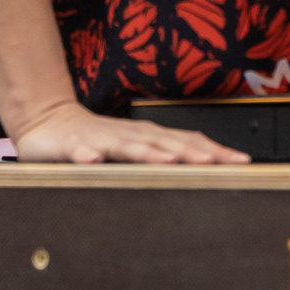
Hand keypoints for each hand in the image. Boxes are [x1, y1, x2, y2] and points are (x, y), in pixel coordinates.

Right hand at [10, 100, 248, 164]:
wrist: (49, 123)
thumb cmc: (97, 142)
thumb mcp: (136, 149)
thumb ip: (165, 156)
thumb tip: (208, 166)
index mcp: (148, 138)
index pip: (187, 142)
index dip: (213, 151)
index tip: (240, 163)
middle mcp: (129, 135)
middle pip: (164, 143)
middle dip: (190, 152)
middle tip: (214, 162)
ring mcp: (100, 140)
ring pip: (126, 146)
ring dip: (147, 152)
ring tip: (167, 160)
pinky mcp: (72, 147)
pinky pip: (79, 151)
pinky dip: (86, 155)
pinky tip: (92, 160)